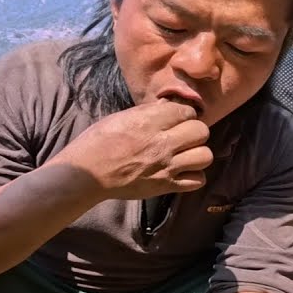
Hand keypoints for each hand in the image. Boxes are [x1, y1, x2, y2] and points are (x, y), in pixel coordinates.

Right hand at [55, 100, 210, 199]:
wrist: (87, 175)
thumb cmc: (98, 142)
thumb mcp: (121, 117)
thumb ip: (149, 112)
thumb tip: (170, 106)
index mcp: (148, 122)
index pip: (187, 111)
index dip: (184, 114)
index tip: (177, 119)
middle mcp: (161, 143)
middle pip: (202, 132)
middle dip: (195, 131)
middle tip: (184, 136)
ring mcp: (166, 166)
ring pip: (205, 156)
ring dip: (198, 154)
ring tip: (186, 154)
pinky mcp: (166, 185)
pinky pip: (198, 180)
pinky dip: (194, 176)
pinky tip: (182, 171)